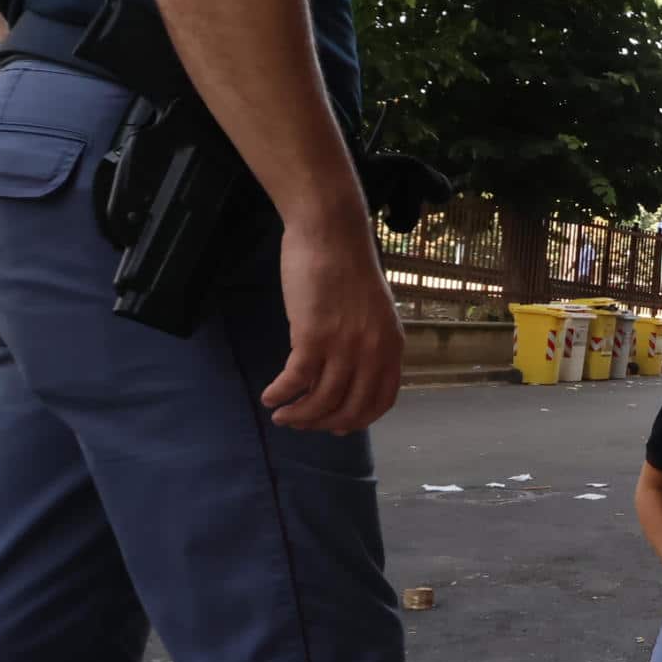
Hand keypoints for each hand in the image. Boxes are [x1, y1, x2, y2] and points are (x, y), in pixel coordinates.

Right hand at [259, 204, 404, 433]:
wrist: (331, 233)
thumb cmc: (347, 268)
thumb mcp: (372, 312)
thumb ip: (367, 344)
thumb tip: (348, 375)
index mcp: (392, 346)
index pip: (380, 401)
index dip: (356, 420)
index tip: (335, 427)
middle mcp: (373, 351)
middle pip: (349, 409)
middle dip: (322, 423)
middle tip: (300, 424)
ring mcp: (344, 346)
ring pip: (321, 400)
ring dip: (298, 415)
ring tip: (281, 414)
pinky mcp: (313, 336)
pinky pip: (296, 380)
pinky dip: (280, 393)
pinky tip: (269, 396)